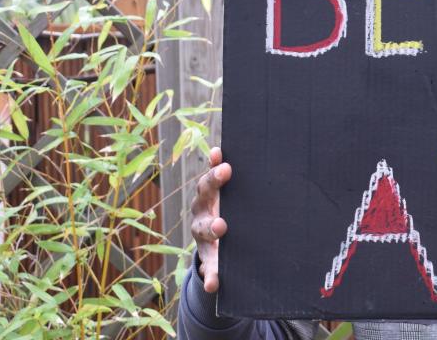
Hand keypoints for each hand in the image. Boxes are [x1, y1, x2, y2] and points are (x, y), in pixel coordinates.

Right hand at [192, 147, 231, 292]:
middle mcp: (202, 212)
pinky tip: (213, 283)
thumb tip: (222, 152)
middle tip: (225, 175)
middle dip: (213, 188)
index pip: (210, 179)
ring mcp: (202, 236)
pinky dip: (210, 275)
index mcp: (209, 196)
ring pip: (202, 230)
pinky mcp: (208, 259)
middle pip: (202, 198)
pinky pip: (208, 267)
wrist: (223, 245)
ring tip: (220, 227)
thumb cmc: (234, 213)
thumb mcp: (235, 198)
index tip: (224, 161)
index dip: (214, 169)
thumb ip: (232, 179)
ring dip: (211, 227)